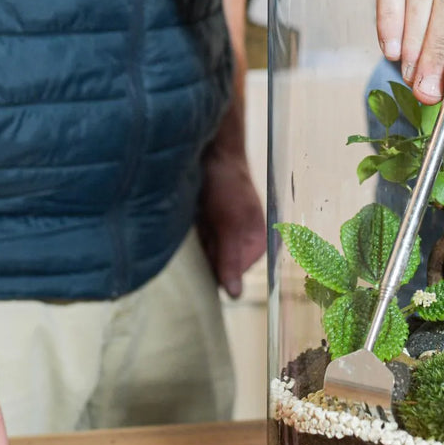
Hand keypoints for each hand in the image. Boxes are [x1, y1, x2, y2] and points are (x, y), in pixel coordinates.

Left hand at [197, 145, 266, 297]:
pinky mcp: (208, 226)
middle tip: (196, 237)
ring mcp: (224, 233)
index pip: (233, 274)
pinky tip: (185, 226)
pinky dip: (189, 238)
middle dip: (205, 257)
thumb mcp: (228, 223)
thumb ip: (230, 258)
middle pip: (219, 266)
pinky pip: (196, 243)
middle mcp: (242, 241)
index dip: (216, 268)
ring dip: (194, 247)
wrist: (211, 149)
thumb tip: (235, 296)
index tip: (202, 253)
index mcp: (258, 242)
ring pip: (205, 255)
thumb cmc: (226, 181)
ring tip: (192, 227)